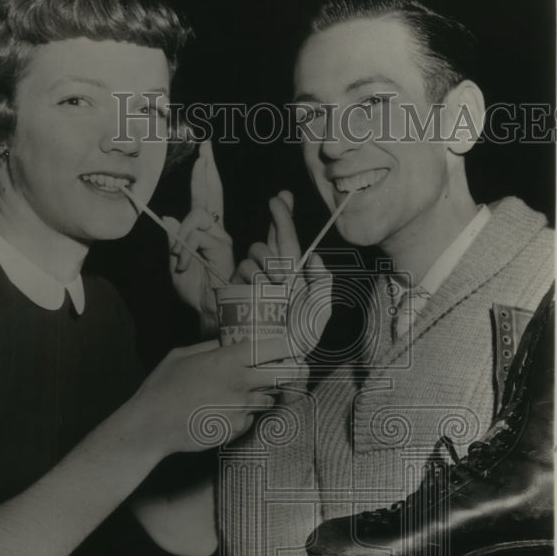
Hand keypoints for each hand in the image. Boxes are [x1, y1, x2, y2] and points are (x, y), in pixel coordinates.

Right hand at [129, 337, 304, 455]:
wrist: (152, 425)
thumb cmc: (162, 387)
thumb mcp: (182, 355)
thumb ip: (210, 347)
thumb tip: (228, 340)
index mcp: (228, 360)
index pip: (273, 348)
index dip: (286, 347)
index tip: (289, 347)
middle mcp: (240, 383)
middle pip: (284, 376)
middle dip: (290, 373)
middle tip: (288, 372)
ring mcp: (241, 408)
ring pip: (269, 399)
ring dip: (262, 395)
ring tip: (239, 394)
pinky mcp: (237, 428)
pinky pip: (251, 418)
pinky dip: (244, 415)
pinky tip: (223, 412)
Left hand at [163, 141, 233, 333]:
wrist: (207, 309)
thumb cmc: (194, 290)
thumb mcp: (176, 263)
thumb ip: (174, 241)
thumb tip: (168, 218)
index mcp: (205, 232)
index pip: (205, 197)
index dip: (203, 175)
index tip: (203, 153)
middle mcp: (217, 230)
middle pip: (211, 193)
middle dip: (207, 168)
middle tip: (205, 146)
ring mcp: (221, 236)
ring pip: (195, 216)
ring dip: (182, 237)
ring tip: (179, 260)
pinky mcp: (222, 245)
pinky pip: (196, 234)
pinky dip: (185, 248)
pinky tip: (184, 265)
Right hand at [235, 191, 332, 360]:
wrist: (275, 359)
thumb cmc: (298, 338)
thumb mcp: (318, 311)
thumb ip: (322, 284)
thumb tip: (314, 257)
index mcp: (289, 273)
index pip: (285, 239)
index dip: (283, 216)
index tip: (281, 196)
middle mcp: (268, 272)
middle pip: (269, 240)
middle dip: (278, 227)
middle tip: (282, 231)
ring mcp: (250, 280)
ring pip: (256, 252)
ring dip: (270, 264)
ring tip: (280, 286)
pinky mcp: (234, 289)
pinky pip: (244, 269)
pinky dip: (255, 275)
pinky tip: (262, 289)